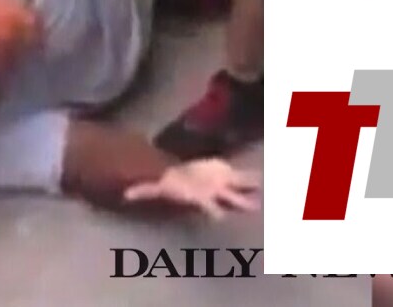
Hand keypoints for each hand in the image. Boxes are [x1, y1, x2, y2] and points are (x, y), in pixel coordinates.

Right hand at [123, 158, 258, 220]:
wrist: (181, 179)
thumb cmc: (170, 185)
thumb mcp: (157, 186)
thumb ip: (143, 191)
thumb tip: (125, 195)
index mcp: (199, 199)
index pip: (208, 207)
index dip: (214, 211)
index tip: (221, 217)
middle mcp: (214, 195)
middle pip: (230, 200)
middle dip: (242, 204)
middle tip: (256, 208)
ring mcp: (222, 186)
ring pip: (240, 189)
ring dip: (253, 192)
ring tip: (267, 193)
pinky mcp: (227, 175)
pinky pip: (242, 176)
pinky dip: (252, 176)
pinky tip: (266, 177)